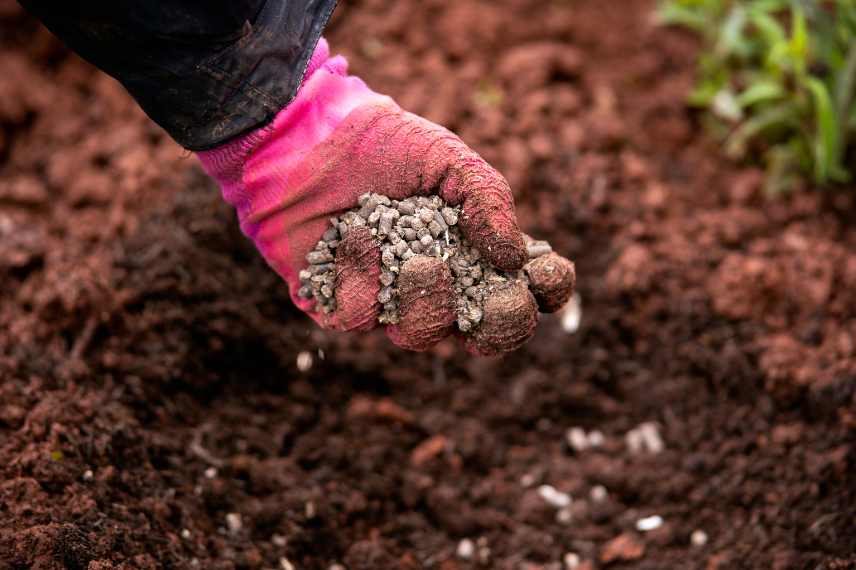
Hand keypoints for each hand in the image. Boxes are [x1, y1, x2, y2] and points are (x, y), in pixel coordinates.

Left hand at [198, 39, 573, 353]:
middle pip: (484, 335)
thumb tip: (514, 257)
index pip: (527, 288)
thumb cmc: (384, 145)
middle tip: (494, 302)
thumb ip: (488, 200)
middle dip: (500, 326)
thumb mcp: (446, 159)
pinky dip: (361, 278)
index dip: (546, 291)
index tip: (542, 273)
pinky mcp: (339, 305)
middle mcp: (438, 285)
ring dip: (427, 302)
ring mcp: (389, 301)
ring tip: (416, 261)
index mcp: (474, 252)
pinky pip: (359, 319)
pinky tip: (354, 235)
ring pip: (421, 337)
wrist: (307, 137)